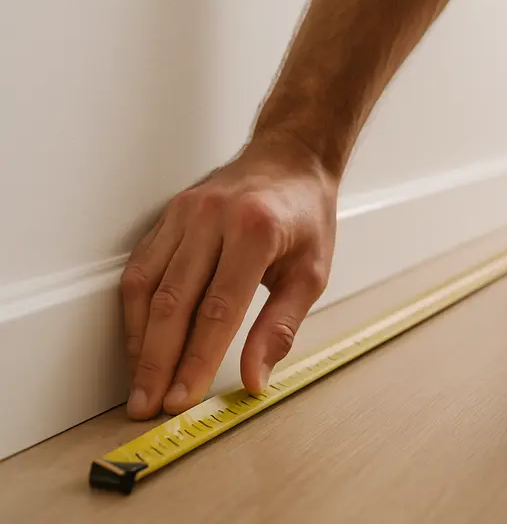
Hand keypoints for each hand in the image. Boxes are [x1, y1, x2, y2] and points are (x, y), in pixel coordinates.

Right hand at [120, 135, 338, 418]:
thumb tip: (255, 379)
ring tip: (140, 383)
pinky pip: (141, 267)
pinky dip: (135, 310)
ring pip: (147, 286)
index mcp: (255, 232)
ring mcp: (185, 214)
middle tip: (148, 405)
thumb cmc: (306, 216)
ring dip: (139, 341)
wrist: (291, 159)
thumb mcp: (312, 273)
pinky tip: (139, 341)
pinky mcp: (169, 215)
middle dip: (157, 361)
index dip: (196, 360)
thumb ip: (281, 328)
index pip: (217, 310)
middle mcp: (213, 219)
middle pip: (173, 302)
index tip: (183, 398)